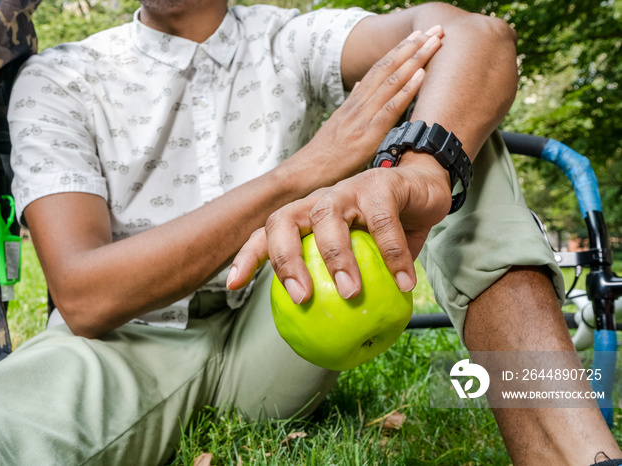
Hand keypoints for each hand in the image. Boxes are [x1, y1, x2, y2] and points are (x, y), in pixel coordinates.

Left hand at [227, 153, 451, 302]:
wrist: (425, 189)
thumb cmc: (388, 229)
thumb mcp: (365, 258)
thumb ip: (348, 287)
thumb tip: (342, 337)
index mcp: (306, 218)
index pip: (267, 234)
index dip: (247, 257)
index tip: (233, 286)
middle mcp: (319, 201)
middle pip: (283, 220)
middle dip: (283, 259)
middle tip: (301, 297)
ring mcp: (347, 190)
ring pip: (326, 217)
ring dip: (336, 257)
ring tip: (351, 293)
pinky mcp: (380, 185)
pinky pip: (382, 222)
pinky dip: (393, 255)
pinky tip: (404, 284)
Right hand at [283, 28, 442, 185]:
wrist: (306, 171)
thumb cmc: (324, 154)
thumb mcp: (338, 123)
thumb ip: (352, 103)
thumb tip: (362, 84)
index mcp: (354, 101)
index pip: (380, 68)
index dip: (400, 49)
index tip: (419, 34)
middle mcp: (359, 104)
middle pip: (388, 67)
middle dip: (413, 46)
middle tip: (435, 29)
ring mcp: (362, 118)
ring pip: (391, 81)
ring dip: (415, 60)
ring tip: (434, 43)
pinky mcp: (367, 135)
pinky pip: (389, 109)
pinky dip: (406, 90)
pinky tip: (421, 76)